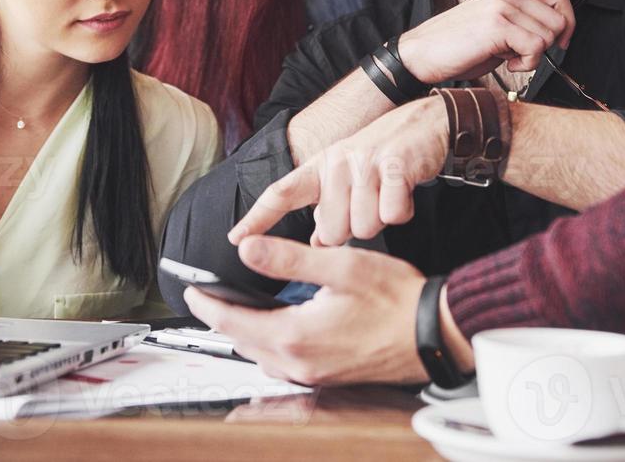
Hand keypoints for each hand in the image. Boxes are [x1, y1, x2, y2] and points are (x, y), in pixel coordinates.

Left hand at [183, 236, 430, 385]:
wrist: (432, 333)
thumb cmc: (395, 299)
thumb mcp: (339, 265)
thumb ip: (288, 258)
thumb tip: (248, 248)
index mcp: (296, 334)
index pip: (233, 321)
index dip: (207, 304)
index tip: (192, 292)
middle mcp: (301, 362)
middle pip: (244, 342)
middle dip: (224, 319)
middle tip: (210, 298)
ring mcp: (316, 374)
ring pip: (264, 357)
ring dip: (248, 335)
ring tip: (241, 311)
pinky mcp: (330, 377)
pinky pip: (287, 366)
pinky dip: (272, 347)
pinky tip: (282, 329)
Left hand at [232, 96, 446, 246]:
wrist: (425, 124)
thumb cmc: (383, 158)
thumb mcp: (349, 179)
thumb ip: (331, 211)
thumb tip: (317, 243)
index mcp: (321, 167)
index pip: (281, 193)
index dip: (257, 218)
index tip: (235, 239)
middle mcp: (337, 163)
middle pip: (333, 232)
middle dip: (353, 229)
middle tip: (369, 203)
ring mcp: (365, 164)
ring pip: (363, 227)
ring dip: (380, 220)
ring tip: (387, 194)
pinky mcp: (394, 167)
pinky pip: (391, 215)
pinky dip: (401, 212)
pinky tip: (404, 193)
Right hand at [398, 0, 574, 84]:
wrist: (423, 53)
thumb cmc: (458, 44)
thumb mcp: (496, 24)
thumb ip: (522, 20)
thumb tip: (556, 32)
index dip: (567, 20)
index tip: (560, 40)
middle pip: (559, 18)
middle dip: (549, 44)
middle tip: (525, 53)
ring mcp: (502, 6)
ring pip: (548, 35)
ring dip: (534, 56)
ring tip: (509, 57)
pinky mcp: (497, 26)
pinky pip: (535, 48)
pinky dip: (526, 63)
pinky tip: (506, 62)